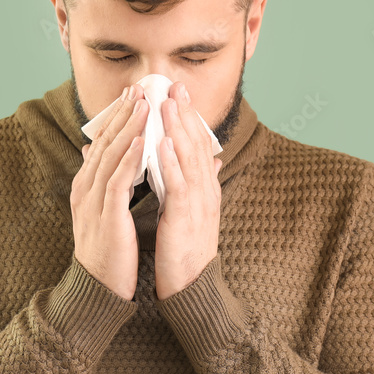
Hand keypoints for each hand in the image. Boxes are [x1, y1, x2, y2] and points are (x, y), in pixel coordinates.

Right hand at [71, 84, 148, 300]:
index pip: (102, 143)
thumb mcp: (104, 210)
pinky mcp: (106, 217)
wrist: (98, 289)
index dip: (117, 117)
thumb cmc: (109, 251)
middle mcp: (85, 189)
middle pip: (104, 142)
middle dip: (123, 114)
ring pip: (110, 156)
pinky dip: (129, 159)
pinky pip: (117, 182)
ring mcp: (93, 202)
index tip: (133, 94)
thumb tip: (95, 151)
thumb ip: (104, 180)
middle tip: (138, 88)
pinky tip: (141, 142)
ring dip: (128, 129)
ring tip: (144, 105)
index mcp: (86, 186)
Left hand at [154, 81, 223, 300]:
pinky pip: (179, 186)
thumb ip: (196, 183)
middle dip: (184, 114)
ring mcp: (197, 205)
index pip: (196, 145)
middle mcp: (205, 192)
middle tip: (174, 86)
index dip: (187, 117)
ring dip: (178, 130)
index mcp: (203, 189)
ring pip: (189, 160)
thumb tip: (209, 159)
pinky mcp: (184, 220)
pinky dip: (172, 163)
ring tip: (168, 105)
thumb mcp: (192, 210)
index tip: (177, 92)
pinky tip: (163, 145)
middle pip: (195, 146)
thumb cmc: (186, 250)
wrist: (190, 288)